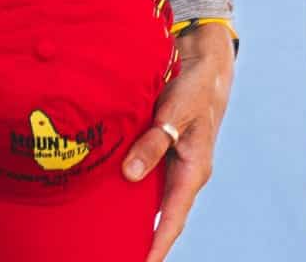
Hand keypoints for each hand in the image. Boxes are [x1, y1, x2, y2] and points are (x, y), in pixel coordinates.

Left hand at [124, 24, 234, 261]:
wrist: (202, 63)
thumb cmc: (193, 87)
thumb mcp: (175, 112)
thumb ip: (153, 141)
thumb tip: (130, 175)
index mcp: (192, 171)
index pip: (173, 219)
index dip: (157, 245)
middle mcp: (181, 173)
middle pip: (160, 217)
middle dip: (142, 241)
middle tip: (113, 255)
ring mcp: (170, 163)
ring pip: (149, 199)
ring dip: (132, 218)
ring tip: (106, 239)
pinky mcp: (158, 150)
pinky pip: (142, 179)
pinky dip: (127, 191)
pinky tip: (103, 196)